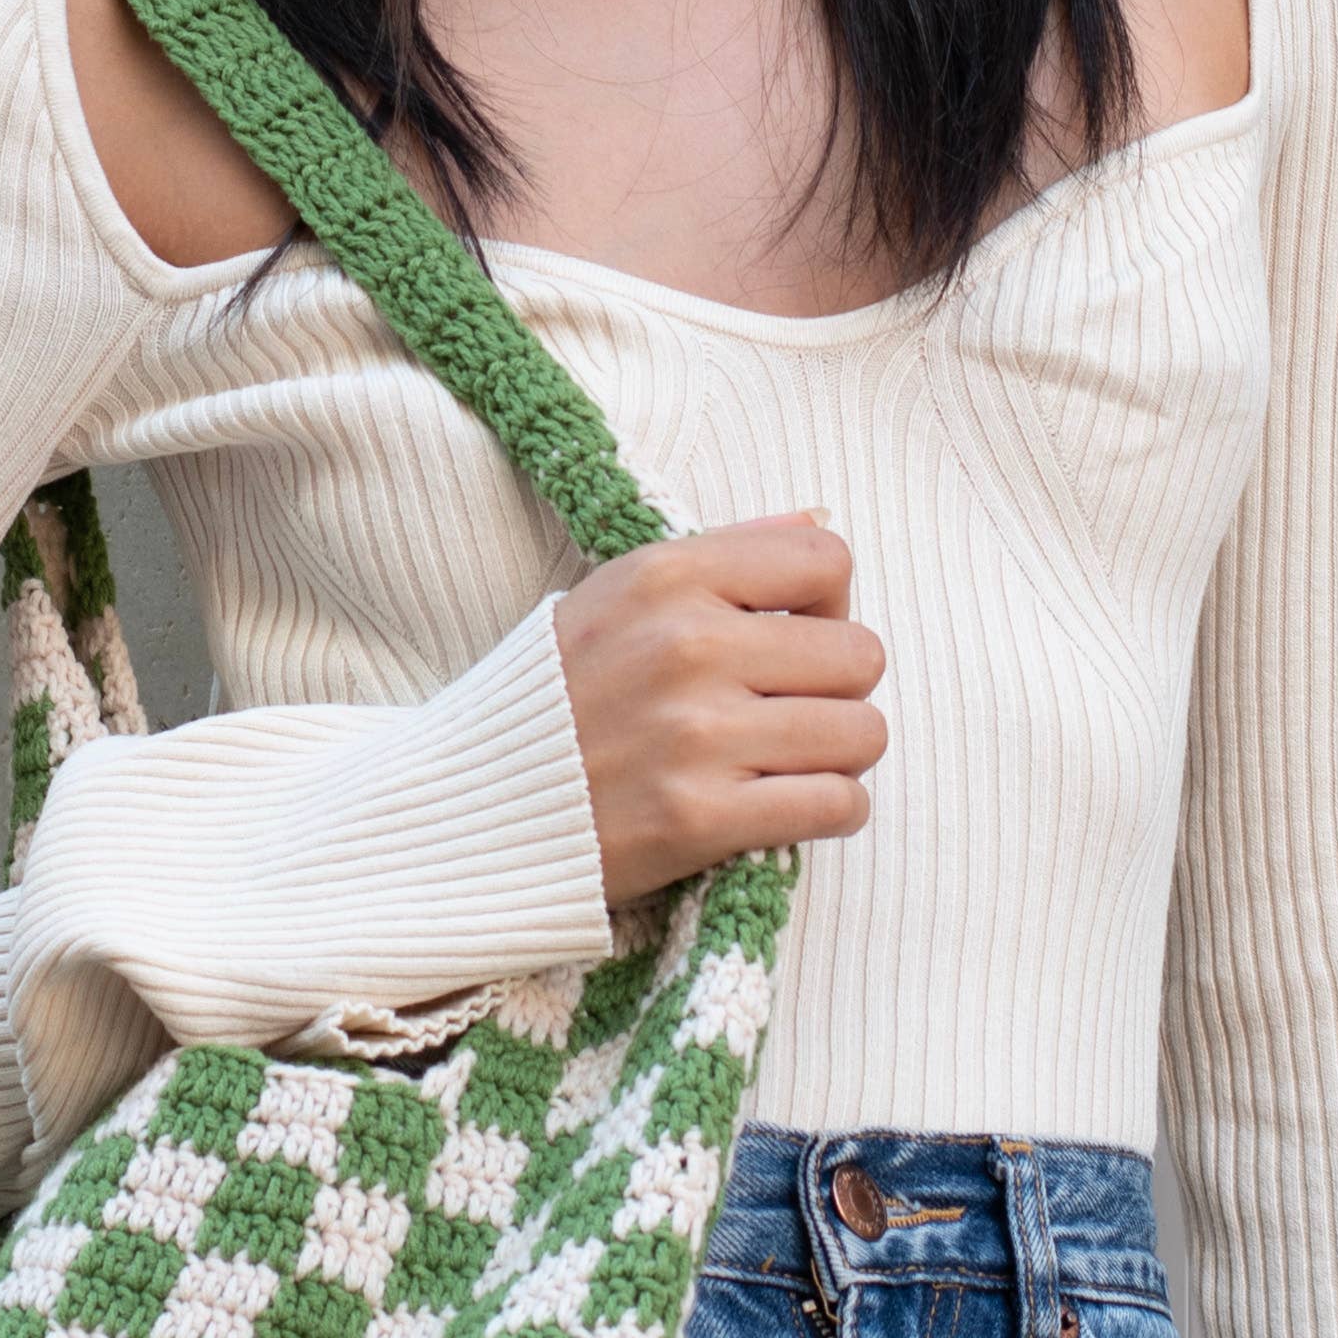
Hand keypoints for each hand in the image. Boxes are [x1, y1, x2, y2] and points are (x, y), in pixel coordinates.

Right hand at [550, 515, 887, 902]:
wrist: (473, 808)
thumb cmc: (560, 699)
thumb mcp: (618, 593)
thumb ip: (724, 552)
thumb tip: (818, 518)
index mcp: (667, 576)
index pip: (827, 560)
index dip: (829, 603)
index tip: (795, 637)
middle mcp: (686, 646)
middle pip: (861, 654)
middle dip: (838, 689)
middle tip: (790, 711)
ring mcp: (694, 735)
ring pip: (863, 733)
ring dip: (841, 755)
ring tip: (789, 762)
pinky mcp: (698, 819)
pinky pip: (838, 804)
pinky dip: (833, 810)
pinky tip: (790, 807)